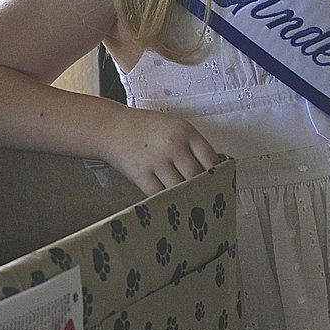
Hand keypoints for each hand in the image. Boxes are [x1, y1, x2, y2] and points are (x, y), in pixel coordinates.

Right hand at [100, 107, 219, 194]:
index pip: (211, 160)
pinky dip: (165, 200)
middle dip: (201, 190)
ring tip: (187, 203)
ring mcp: (156, 160)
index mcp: (185, 131)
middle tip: (204, 199)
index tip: (218, 185)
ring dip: (184, 198)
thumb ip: (191, 145)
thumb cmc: (143, 128)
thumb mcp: (172, 126)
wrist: (112, 127)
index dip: (216, 176)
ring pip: (180, 189)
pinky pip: (160, 194)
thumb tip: (211, 172)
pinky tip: (167, 200)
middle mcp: (172, 144)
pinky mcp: (141, 174)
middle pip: (197, 177)